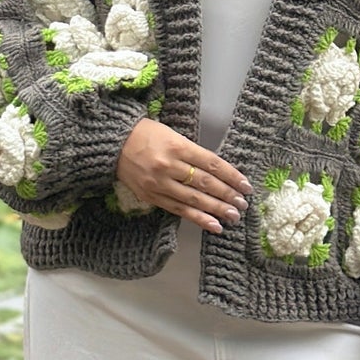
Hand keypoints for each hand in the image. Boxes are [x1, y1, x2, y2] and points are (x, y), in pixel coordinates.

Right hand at [115, 117, 251, 234]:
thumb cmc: (147, 134)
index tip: (245, 185)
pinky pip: (179, 210)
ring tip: (233, 216)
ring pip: (194, 200)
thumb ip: (193, 153)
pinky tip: (213, 225)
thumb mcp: (173, 135)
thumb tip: (217, 171)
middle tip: (243, 205)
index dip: (231, 175)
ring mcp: (160, 184)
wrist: (113, 143)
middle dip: (227, 195)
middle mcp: (169, 166)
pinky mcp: (152, 197)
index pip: (211, 163)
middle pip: (205, 183)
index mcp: (177, 146)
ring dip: (217, 209)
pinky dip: (198, 218)